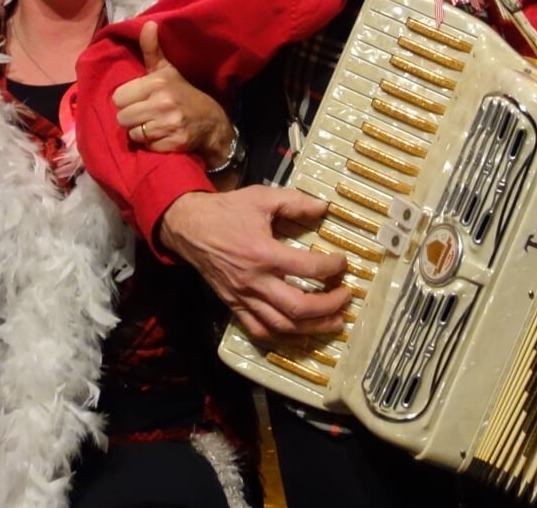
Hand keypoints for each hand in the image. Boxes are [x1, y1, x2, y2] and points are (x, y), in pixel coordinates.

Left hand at [114, 22, 233, 166]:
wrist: (212, 122)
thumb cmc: (183, 93)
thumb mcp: (167, 70)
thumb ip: (152, 49)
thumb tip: (148, 23)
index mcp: (157, 82)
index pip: (118, 98)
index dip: (127, 100)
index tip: (139, 100)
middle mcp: (163, 102)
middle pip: (122, 117)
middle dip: (132, 118)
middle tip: (146, 114)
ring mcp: (169, 124)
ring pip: (133, 133)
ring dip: (140, 132)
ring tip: (153, 125)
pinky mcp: (174, 143)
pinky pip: (146, 147)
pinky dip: (151, 145)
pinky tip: (162, 136)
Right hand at [157, 188, 350, 339]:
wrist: (189, 227)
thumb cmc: (226, 212)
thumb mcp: (261, 198)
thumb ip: (295, 202)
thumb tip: (325, 208)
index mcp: (264, 253)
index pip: (307, 267)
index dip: (331, 267)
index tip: (343, 263)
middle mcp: (255, 281)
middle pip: (298, 307)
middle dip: (328, 306)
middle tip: (347, 298)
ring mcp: (244, 298)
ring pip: (282, 325)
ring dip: (313, 328)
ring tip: (335, 323)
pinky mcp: (234, 306)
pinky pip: (259, 331)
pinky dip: (283, 338)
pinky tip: (301, 336)